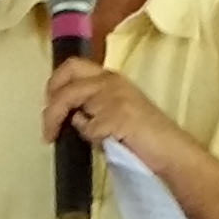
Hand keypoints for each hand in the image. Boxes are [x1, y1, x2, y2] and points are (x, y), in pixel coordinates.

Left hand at [39, 61, 198, 171]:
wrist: (170, 152)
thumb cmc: (143, 138)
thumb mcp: (113, 115)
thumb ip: (91, 110)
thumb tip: (69, 117)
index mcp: (109, 78)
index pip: (71, 67)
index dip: (54, 84)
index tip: (48, 105)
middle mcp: (110, 81)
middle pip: (67, 79)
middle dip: (51, 103)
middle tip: (47, 127)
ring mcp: (113, 96)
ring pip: (70, 101)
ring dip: (60, 122)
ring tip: (57, 138)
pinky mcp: (116, 115)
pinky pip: (88, 128)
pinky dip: (90, 139)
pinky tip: (103, 145)